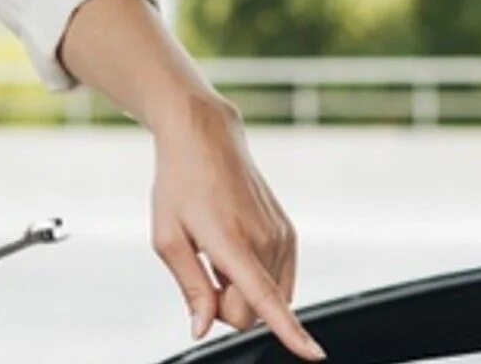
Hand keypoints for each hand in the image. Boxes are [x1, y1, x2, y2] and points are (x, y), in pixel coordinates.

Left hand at [149, 95, 324, 359]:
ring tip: (217, 252)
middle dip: (227, 305)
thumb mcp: (167, 237)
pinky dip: (256, 277)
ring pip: (268, 297)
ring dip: (241, 290)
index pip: (264, 298)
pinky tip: (235, 249)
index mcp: (230, 242)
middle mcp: (265, 241)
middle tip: (202, 270)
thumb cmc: (179, 185)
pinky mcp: (289, 234)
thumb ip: (190, 287)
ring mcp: (282, 237)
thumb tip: (203, 328)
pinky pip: (279, 280)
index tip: (313, 354)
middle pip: (252, 311)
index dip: (288, 330)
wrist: (205, 138)